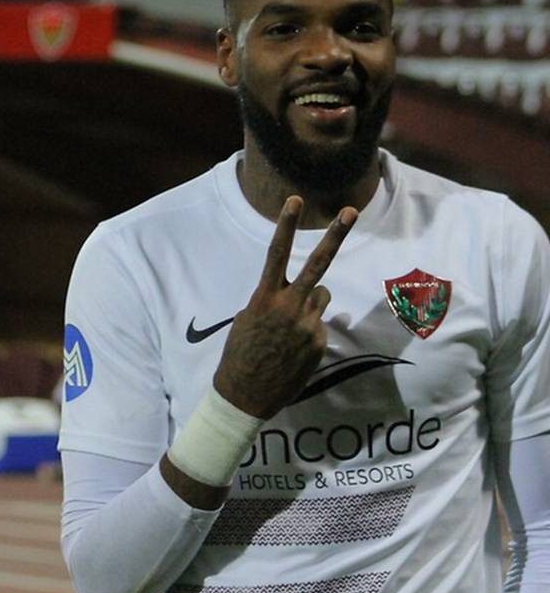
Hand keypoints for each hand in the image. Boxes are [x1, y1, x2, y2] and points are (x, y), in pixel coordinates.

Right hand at [212, 196, 357, 419]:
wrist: (245, 392)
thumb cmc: (241, 351)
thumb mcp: (248, 318)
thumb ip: (274, 300)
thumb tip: (302, 295)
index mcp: (264, 297)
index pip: (277, 253)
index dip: (286, 225)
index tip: (295, 200)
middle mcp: (289, 306)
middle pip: (317, 264)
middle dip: (335, 235)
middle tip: (350, 211)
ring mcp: (308, 324)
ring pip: (321, 296)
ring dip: (310, 304)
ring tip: (288, 328)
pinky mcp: (319, 342)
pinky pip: (319, 324)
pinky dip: (308, 331)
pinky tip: (292, 349)